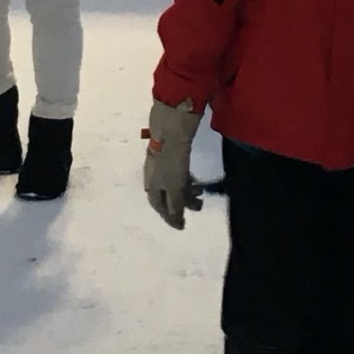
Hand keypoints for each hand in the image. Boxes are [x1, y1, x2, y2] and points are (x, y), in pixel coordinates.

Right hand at [143, 101, 204, 229]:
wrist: (170, 127)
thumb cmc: (172, 160)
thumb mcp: (175, 186)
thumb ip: (175, 204)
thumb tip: (176, 220)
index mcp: (151, 185)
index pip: (159, 207)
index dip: (170, 217)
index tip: (181, 226)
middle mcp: (152, 176)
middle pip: (166, 195)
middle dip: (181, 203)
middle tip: (198, 206)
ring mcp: (159, 163)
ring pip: (172, 182)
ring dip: (187, 190)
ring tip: (201, 191)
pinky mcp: (168, 151)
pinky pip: (176, 171)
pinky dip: (185, 178)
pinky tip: (194, 177)